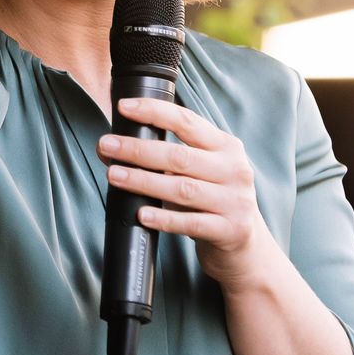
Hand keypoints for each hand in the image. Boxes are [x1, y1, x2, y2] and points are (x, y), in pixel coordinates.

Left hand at [99, 96, 279, 290]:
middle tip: (107, 145)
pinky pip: (192, 223)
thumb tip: (109, 149)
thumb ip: (163, 158)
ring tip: (114, 176)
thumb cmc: (212, 201)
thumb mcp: (198, 172)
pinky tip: (142, 214)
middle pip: (179, 156)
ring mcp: (236, 201)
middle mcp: (235, 170)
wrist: (246, 247)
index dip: (154, 112)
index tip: (123, 107)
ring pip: (183, 188)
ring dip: (144, 181)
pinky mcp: (231, 230)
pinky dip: (165, 218)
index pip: (187, 121)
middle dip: (138, 150)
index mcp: (226, 146)